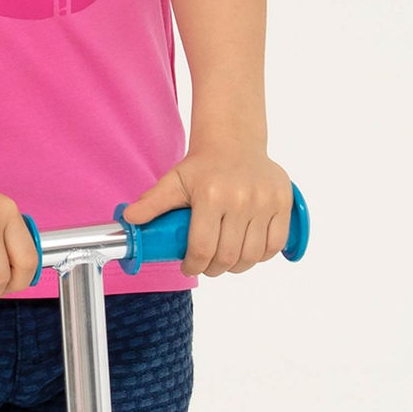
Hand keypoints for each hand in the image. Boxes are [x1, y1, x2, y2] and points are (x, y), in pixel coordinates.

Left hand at [120, 145, 293, 276]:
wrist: (234, 142)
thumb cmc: (202, 166)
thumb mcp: (174, 180)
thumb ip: (152, 202)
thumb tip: (128, 221)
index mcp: (211, 195)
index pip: (202, 247)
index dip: (193, 265)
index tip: (188, 267)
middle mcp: (241, 198)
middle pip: (228, 256)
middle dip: (213, 269)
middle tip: (205, 266)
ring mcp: (265, 201)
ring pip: (252, 255)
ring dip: (237, 266)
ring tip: (225, 261)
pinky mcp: (283, 202)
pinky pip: (274, 244)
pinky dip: (261, 256)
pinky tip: (247, 251)